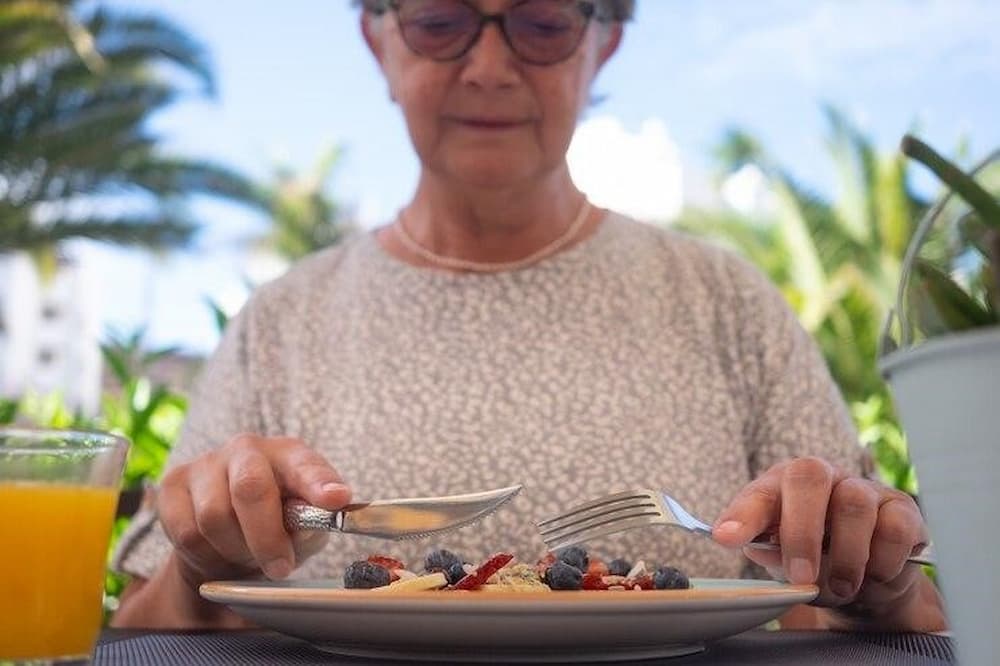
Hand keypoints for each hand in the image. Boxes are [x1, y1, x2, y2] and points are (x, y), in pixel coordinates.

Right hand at [157, 434, 351, 587]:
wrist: (224, 539)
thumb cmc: (274, 525)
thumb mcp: (303, 528)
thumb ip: (310, 526)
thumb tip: (309, 527)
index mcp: (289, 454)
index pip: (306, 464)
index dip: (320, 482)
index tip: (336, 500)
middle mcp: (247, 449)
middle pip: (250, 487)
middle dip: (266, 537)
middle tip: (280, 567)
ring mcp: (207, 463)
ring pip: (214, 516)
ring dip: (234, 549)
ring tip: (246, 553)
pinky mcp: (174, 484)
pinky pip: (186, 531)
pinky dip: (206, 554)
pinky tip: (218, 549)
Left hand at [712, 456, 929, 612]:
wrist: (868, 583)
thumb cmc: (816, 562)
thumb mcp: (783, 560)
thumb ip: (765, 549)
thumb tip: (745, 542)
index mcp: (781, 486)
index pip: (758, 494)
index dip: (742, 515)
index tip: (726, 538)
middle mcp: (822, 478)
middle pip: (809, 478)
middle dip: (801, 532)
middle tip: (800, 575)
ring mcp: (863, 487)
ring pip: (854, 504)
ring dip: (845, 557)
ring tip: (840, 586)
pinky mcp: (902, 508)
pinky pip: (894, 528)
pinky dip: (882, 560)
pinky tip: (874, 574)